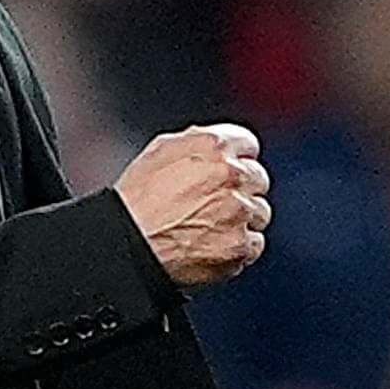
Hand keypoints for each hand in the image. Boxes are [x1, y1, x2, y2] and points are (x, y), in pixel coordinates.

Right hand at [115, 124, 269, 288]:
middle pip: (258, 179)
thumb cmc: (136, 201)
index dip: (237, 159)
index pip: (248, 145)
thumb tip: (215, 143)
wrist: (130, 243)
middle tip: (215, 203)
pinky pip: (255, 243)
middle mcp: (231, 176)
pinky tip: (214, 245)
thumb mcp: (160, 151)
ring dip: (242, 219)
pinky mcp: (240, 245)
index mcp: (214, 147)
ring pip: (259, 212)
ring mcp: (239, 211)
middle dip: (241, 189)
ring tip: (211, 226)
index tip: (230, 172)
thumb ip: (197, 142)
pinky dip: (239, 247)